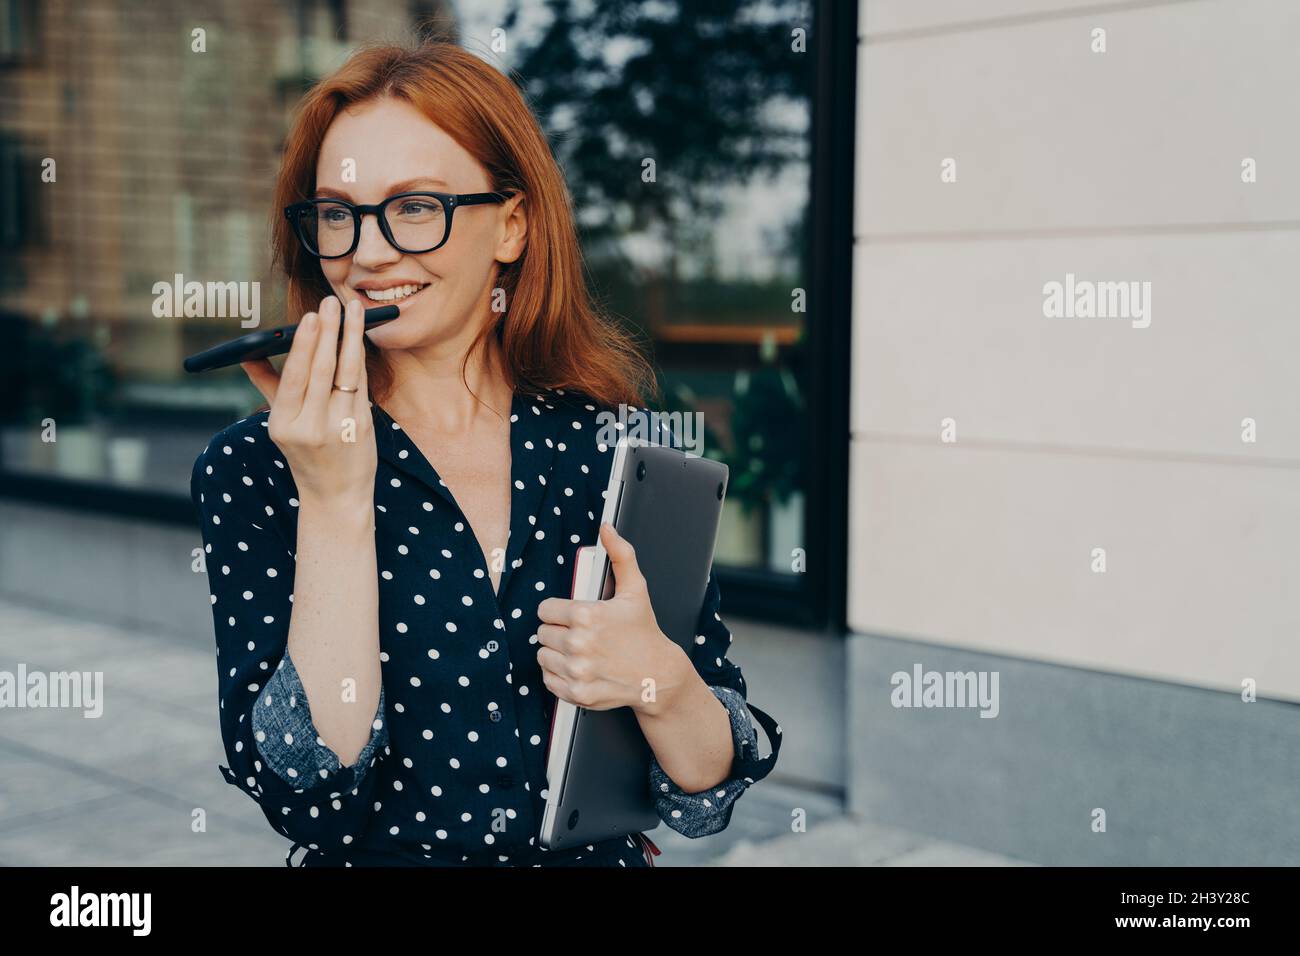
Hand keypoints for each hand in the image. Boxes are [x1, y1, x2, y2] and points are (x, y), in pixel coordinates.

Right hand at [240, 296, 375, 506]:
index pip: (294, 378)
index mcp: (283, 425)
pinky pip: (361, 385)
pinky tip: (358, 336)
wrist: (335, 497)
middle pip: (321, 371)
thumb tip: (246, 356)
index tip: (309, 317)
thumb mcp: (282, 425)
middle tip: (331, 302)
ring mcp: (340, 428)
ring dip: (350, 337)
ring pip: (347, 373)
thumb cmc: (307, 454)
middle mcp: (311, 427)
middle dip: (328, 332)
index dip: (303, 346)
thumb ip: (268, 386)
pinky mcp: (362, 428)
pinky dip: (359, 358)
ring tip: (351, 309)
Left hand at [536, 522, 690, 714]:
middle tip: (579, 634)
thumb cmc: (644, 631)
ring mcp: (577, 671)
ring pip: (543, 656)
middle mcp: (578, 644)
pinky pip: (548, 680)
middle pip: (542, 633)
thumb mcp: (635, 590)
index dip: (559, 611)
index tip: (572, 616)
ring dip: (556, 653)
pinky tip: (579, 668)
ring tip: (579, 651)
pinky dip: (559, 675)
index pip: (545, 609)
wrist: (658, 675)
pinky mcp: (576, 693)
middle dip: (558, 631)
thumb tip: (607, 529)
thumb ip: (620, 555)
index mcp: (586, 615)